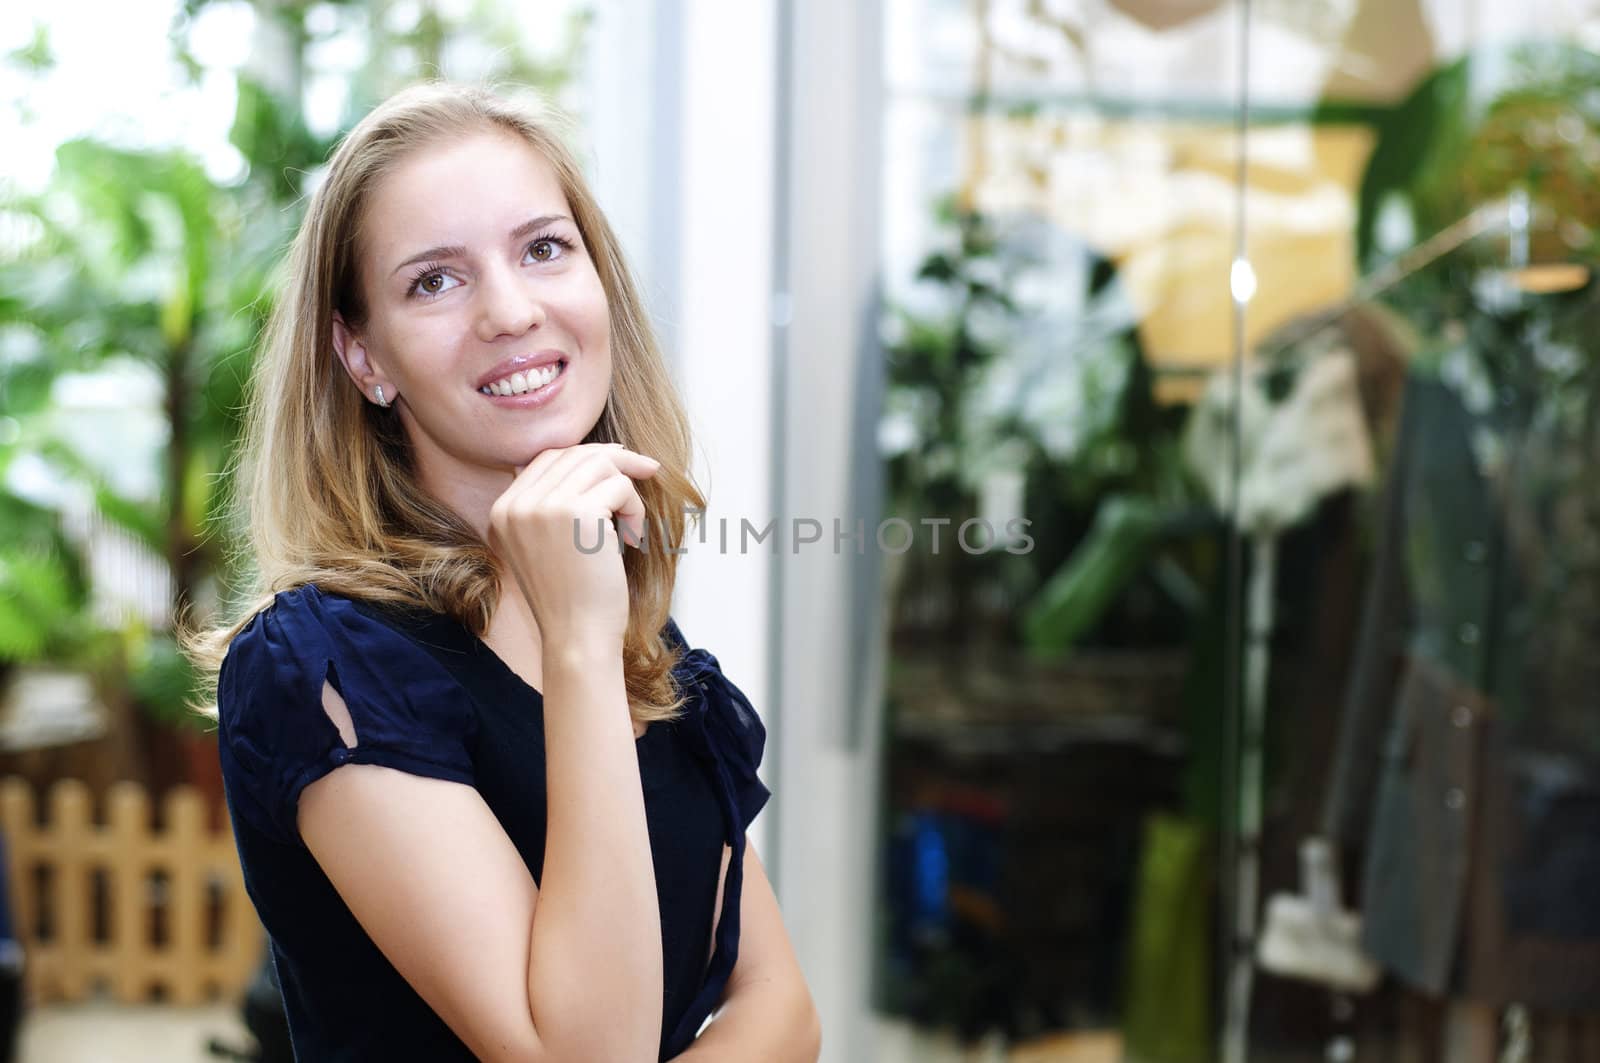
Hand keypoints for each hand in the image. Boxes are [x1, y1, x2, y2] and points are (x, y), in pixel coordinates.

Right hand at [488, 442, 660, 649]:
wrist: (577, 637)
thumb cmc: (573, 598)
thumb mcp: (547, 546)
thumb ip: (551, 506)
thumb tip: (595, 459)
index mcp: (502, 511)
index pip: (546, 458)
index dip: (585, 455)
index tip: (620, 459)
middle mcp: (516, 505)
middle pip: (573, 454)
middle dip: (616, 459)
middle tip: (647, 469)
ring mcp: (543, 507)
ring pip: (600, 465)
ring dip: (627, 491)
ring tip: (630, 527)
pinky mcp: (576, 513)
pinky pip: (620, 486)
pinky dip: (635, 509)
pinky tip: (632, 539)